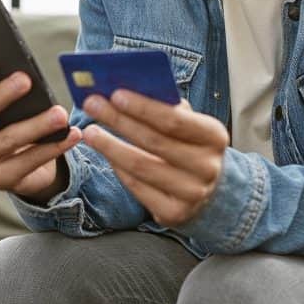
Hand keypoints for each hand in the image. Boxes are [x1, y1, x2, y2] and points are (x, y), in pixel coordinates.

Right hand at [0, 65, 82, 203]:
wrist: (26, 163)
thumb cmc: (16, 120)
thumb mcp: (10, 104)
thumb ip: (11, 88)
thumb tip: (27, 73)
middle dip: (3, 95)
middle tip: (26, 80)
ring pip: (8, 139)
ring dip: (37, 125)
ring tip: (60, 114)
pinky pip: (28, 162)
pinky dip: (53, 147)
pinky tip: (72, 135)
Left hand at [81, 90, 228, 226]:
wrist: (208, 189)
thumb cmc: (189, 146)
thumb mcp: (188, 123)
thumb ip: (165, 106)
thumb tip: (126, 90)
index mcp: (214, 137)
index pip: (174, 120)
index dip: (143, 107)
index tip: (115, 94)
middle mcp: (207, 167)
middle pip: (153, 141)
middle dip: (118, 120)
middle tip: (92, 106)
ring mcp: (192, 193)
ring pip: (140, 166)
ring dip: (110, 146)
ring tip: (90, 132)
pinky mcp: (174, 213)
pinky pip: (136, 187)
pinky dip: (118, 168)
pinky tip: (106, 154)